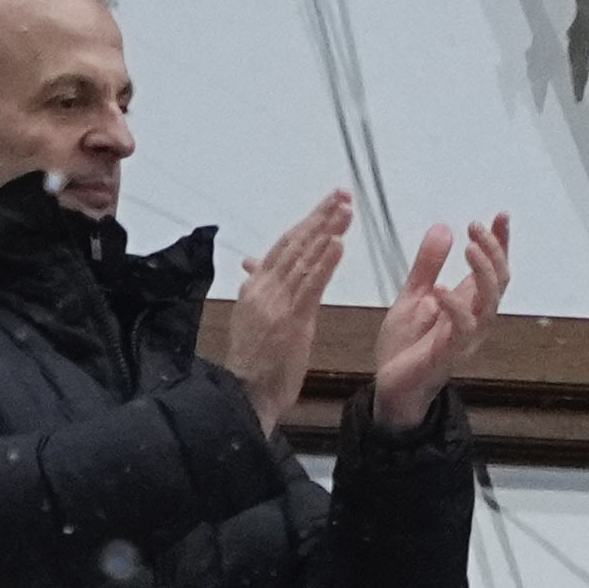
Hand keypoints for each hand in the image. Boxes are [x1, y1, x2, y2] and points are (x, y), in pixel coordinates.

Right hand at [221, 192, 351, 434]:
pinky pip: (309, 287)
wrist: (243, 395)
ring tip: (345, 210)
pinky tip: (338, 244)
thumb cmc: (255, 360)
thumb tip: (254, 261)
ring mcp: (276, 304)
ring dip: (326, 232)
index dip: (308, 221)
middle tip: (344, 193)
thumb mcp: (254, 316)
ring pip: (304, 260)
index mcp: (256, 287)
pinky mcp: (290, 321)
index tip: (330, 201)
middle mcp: (263, 290)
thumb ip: (260, 286)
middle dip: (321, 217)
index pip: (285, 245)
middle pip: (295, 244)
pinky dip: (324, 263)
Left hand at [372, 215, 510, 432]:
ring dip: (483, 272)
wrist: (390, 387)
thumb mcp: (413, 296)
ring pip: (489, 301)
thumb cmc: (406, 346)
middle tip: (477, 226)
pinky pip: (462, 329)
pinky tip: (441, 289)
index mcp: (468, 303)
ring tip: (470, 247)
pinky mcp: (449, 354)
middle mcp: (475, 318)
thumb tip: (443, 227)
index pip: (494, 268)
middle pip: (499, 280)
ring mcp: (466, 337)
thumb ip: (428, 265)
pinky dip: (455, 307)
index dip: (501, 242)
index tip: (501, 215)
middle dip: (494, 250)